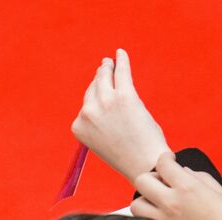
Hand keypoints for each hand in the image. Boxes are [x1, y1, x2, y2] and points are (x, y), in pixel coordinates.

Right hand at [71, 49, 170, 183]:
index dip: (95, 97)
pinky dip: (121, 60)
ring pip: (104, 76)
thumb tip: (102, 95)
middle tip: (106, 67)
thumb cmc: (126, 154)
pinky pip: (121, 71)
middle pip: (93, 87)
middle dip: (100, 77)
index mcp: (78, 127)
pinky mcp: (124, 96)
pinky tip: (121, 53)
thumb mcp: (102, 139)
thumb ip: (98, 120)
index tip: (101, 91)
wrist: (143, 164)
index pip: (85, 104)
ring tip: (112, 62)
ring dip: (108, 67)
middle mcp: (87, 113)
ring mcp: (105, 103)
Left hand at [132, 152, 221, 219]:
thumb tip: (182, 171)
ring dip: (145, 199)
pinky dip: (147, 216)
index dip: (165, 158)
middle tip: (163, 181)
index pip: (163, 164)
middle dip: (151, 176)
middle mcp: (171, 203)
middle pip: (142, 181)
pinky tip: (161, 216)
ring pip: (136, 204)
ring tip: (159, 201)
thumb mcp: (220, 192)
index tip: (169, 160)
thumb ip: (199, 177)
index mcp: (188, 188)